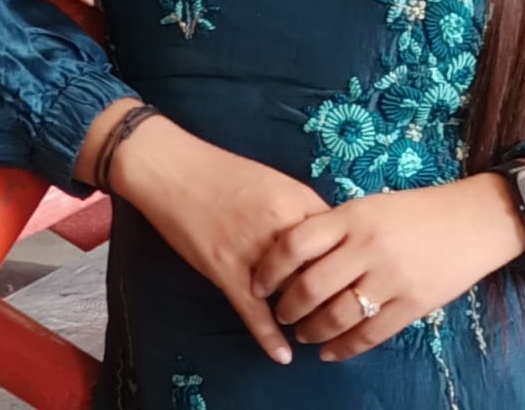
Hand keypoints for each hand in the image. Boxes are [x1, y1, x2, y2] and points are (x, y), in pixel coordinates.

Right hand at [110, 116, 331, 366]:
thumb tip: (326, 238)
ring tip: (313, 331)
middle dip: (330, 294)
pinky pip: (254, 310)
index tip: (350, 281)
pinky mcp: (225, 269)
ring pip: (290, 293)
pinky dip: (270, 336)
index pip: (338, 240)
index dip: (346, 263)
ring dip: (303, 315)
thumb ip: (300, 208)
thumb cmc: (224, 172)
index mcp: (297, 197)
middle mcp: (281, 224)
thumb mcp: (274, 181)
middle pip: (320, 269)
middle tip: (335, 313)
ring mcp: (253, 248)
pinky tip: (283, 355)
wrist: (174, 170)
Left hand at [249, 171, 524, 362]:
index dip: (270, 268)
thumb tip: (295, 254)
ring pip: (336, 316)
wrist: (472, 219)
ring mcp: (390, 277)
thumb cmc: (416, 210)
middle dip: (287, 307)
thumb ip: (337, 228)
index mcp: (353, 216)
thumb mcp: (371, 206)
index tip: (257, 283)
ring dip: (312, 331)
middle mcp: (367, 247)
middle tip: (280, 314)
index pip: (296, 243)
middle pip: (311, 286)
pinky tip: (330, 351)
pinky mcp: (411, 304)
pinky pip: (369, 335)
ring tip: (303, 334)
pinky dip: (343, 348)